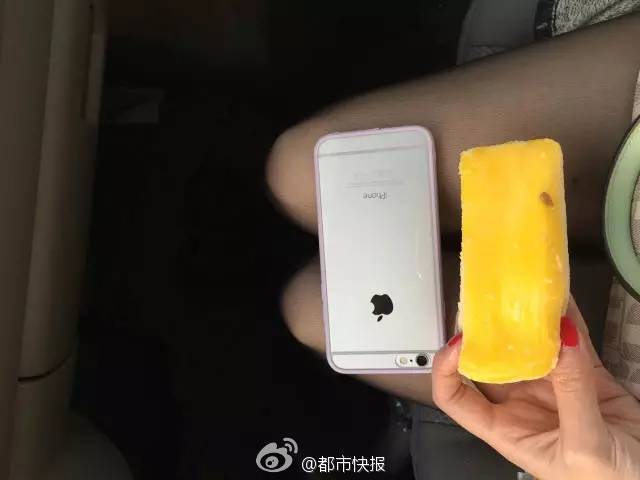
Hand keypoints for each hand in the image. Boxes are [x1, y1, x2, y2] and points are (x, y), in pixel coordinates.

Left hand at [432, 299, 639, 479]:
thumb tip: (561, 340)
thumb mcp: (583, 446)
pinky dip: (566, 320)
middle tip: (489, 303)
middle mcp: (521, 404)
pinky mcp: (585, 375)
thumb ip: (571, 392)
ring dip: (525, 321)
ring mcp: (551, 387)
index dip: (447, 369)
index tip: (458, 343)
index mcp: (506, 429)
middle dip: (486, 333)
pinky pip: (569, 342)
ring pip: (528, 347)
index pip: (456, 397)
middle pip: (490, 362)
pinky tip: (560, 299)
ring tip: (521, 293)